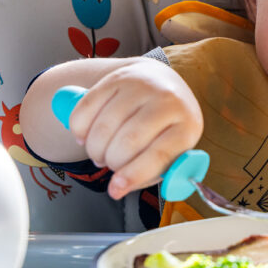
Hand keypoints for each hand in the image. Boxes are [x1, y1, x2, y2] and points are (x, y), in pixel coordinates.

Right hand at [68, 58, 203, 199]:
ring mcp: (142, 85)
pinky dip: (79, 130)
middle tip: (110, 165)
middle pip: (128, 142)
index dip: (134, 174)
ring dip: (95, 149)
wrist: (160, 81)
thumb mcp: (170, 150)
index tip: (115, 189)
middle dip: (112, 162)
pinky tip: (87, 136)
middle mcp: (168, 100)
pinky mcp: (116, 77)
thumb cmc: (164, 127)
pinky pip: (85, 110)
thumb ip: (148, 173)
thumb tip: (117, 190)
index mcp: (188, 124)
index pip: (160, 154)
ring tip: (101, 152)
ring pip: (104, 128)